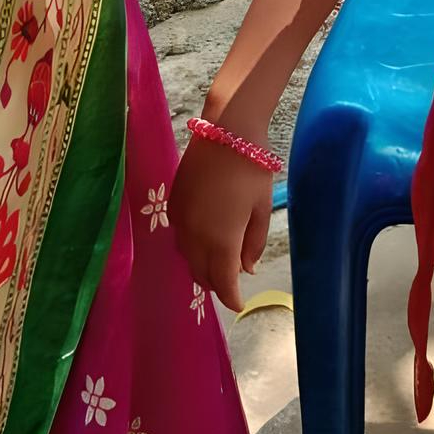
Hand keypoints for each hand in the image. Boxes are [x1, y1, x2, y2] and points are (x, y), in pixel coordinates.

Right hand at [171, 124, 273, 312]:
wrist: (227, 129)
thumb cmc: (252, 169)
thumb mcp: (261, 209)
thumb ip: (253, 243)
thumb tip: (246, 269)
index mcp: (221, 240)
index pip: (222, 284)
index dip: (231, 298)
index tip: (238, 304)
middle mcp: (196, 235)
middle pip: (201, 274)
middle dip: (216, 283)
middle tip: (230, 282)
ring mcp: (180, 219)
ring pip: (186, 256)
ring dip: (201, 264)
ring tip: (218, 260)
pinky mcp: (173, 202)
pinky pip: (178, 235)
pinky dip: (190, 244)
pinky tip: (203, 236)